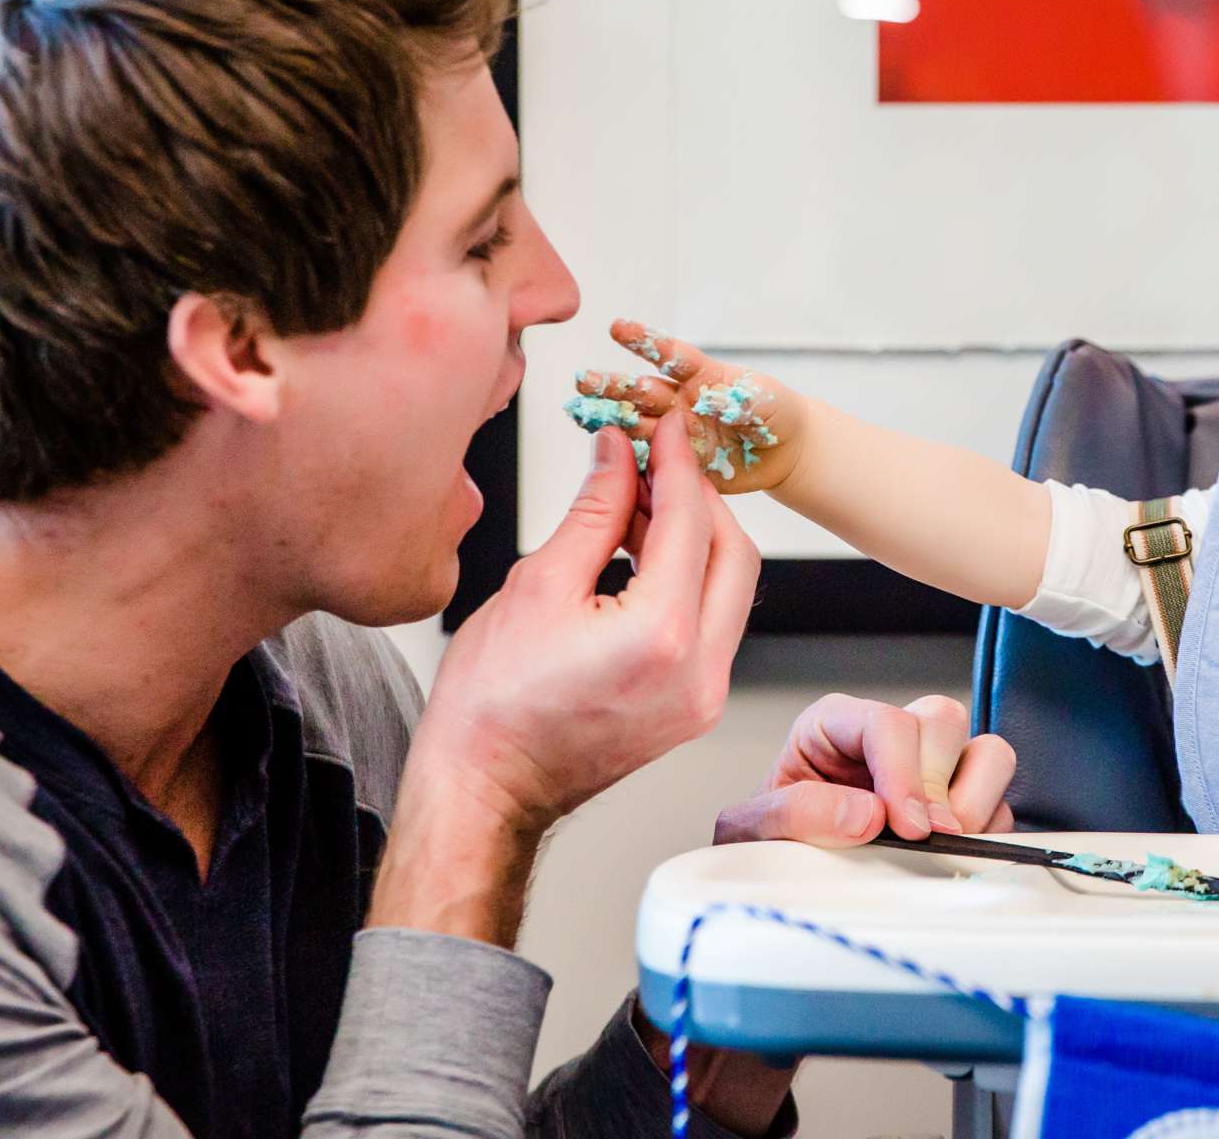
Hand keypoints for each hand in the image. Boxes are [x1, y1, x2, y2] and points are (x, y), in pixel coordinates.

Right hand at [412, 412, 759, 826]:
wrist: (485, 790)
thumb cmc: (491, 706)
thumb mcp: (536, 584)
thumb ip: (593, 511)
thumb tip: (618, 454)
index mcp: (661, 636)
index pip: (690, 521)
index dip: (679, 463)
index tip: (666, 428)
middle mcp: (699, 672)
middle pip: (733, 553)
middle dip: (699, 498)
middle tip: (655, 462)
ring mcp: (703, 697)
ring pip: (729, 588)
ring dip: (695, 537)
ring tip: (637, 505)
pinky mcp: (694, 708)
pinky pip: (712, 624)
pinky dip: (688, 580)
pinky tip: (642, 555)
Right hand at [571, 319, 806, 493]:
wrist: (784, 450)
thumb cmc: (774, 412)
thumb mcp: (763, 400)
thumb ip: (739, 399)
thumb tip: (715, 398)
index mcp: (701, 376)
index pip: (669, 356)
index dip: (644, 342)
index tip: (618, 328)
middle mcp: (680, 401)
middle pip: (643, 391)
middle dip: (613, 385)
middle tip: (583, 380)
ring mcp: (677, 433)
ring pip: (638, 425)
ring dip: (611, 420)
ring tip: (580, 414)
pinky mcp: (679, 464)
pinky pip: (651, 462)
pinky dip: (629, 459)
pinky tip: (605, 458)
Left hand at [714, 693, 1017, 845]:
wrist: (778, 878)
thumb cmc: (769, 842)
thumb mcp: (753, 828)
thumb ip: (796, 813)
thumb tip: (866, 815)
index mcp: (837, 726)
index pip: (887, 722)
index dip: (903, 771)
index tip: (905, 825)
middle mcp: (890, 739)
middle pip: (944, 721)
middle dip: (938, 784)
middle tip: (919, 837)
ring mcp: (931, 770)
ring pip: (988, 754)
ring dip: (974, 803)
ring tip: (939, 844)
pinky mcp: (960, 806)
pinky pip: (1001, 806)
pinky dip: (987, 833)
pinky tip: (951, 856)